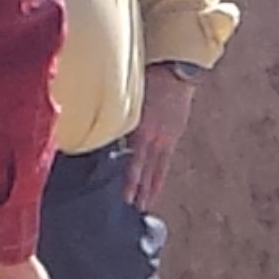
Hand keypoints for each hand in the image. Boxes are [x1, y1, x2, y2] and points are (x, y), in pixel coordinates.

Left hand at [125, 65, 197, 207]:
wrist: (176, 70)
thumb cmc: (147, 77)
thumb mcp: (128, 97)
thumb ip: (117, 116)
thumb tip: (102, 132)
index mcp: (142, 128)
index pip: (135, 161)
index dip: (131, 180)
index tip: (126, 197)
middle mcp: (155, 137)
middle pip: (146, 169)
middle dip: (140, 189)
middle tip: (135, 209)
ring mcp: (166, 137)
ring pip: (157, 168)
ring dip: (151, 187)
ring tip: (146, 204)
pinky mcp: (173, 135)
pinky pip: (164, 160)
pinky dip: (159, 174)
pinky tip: (155, 186)